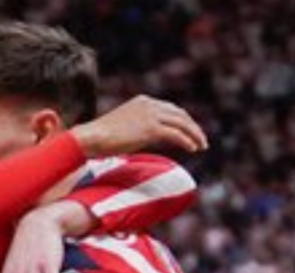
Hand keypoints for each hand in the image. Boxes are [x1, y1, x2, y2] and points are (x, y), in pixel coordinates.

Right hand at [71, 95, 207, 157]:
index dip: (183, 120)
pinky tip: (193, 149)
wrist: (91, 137)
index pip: (170, 109)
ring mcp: (150, 115)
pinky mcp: (150, 128)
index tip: (190, 131)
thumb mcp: (124, 126)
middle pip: (179, 114)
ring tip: (202, 145)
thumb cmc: (101, 137)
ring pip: (181, 123)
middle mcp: (149, 104)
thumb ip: (139, 128)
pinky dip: (187, 141)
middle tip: (201, 139)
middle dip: (192, 127)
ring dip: (194, 134)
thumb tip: (147, 139)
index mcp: (143, 101)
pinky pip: (175, 134)